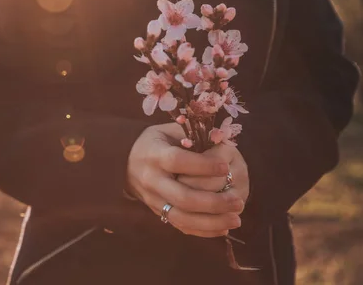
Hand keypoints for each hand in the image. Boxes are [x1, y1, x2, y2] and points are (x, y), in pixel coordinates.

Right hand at [126, 123, 244, 237]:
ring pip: (182, 218)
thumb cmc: (154, 142)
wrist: (125, 161)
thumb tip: (220, 142)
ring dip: (211, 222)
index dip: (203, 166)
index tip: (226, 167)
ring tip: (236, 219)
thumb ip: (192, 135)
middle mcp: (152, 180)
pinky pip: (181, 226)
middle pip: (183, 197)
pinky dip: (203, 231)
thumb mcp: (167, 131)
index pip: (178, 162)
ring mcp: (154, 200)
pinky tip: (223, 228)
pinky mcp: (157, 212)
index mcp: (155, 155)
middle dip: (213, 202)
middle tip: (238, 201)